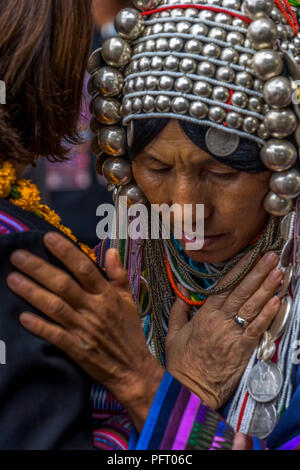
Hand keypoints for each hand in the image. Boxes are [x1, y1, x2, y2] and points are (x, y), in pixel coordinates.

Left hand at [7, 233, 163, 431]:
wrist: (132, 369)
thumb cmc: (128, 332)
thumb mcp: (129, 300)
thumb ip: (119, 275)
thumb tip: (111, 250)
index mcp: (107, 295)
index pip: (85, 269)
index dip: (66, 252)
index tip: (48, 238)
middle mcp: (94, 309)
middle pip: (64, 285)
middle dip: (39, 269)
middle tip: (17, 256)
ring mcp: (83, 329)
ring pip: (55, 307)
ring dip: (33, 293)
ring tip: (12, 279)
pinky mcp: (76, 349)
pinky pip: (55, 336)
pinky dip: (40, 326)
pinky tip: (23, 317)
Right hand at [166, 251, 281, 409]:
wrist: (189, 388)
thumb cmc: (181, 362)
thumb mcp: (173, 332)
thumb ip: (178, 309)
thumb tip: (182, 289)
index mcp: (205, 314)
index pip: (225, 286)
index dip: (239, 269)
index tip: (251, 255)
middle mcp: (220, 320)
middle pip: (242, 291)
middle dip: (258, 272)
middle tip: (272, 256)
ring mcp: (232, 334)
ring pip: (252, 306)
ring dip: (267, 288)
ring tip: (279, 272)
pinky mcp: (242, 349)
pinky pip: (256, 328)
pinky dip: (267, 314)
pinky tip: (277, 301)